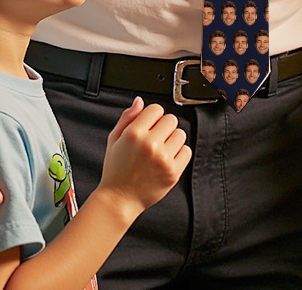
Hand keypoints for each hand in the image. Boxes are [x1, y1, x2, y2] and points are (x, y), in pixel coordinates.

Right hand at [98, 98, 191, 218]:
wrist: (119, 199)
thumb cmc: (116, 170)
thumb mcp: (114, 139)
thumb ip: (127, 117)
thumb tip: (140, 101)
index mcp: (134, 134)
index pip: (156, 109)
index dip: (152, 116)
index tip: (149, 125)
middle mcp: (150, 145)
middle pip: (171, 119)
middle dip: (163, 127)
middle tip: (155, 138)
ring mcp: (163, 159)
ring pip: (181, 134)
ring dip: (172, 139)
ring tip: (160, 150)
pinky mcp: (173, 172)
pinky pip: (187, 151)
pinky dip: (179, 154)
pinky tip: (167, 159)